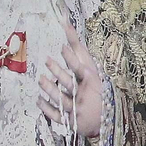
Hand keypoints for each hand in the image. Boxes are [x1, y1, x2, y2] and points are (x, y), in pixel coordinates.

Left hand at [39, 21, 103, 139]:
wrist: (106, 118)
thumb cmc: (95, 87)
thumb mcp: (91, 68)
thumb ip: (78, 49)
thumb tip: (65, 24)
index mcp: (92, 81)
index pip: (81, 68)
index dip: (72, 58)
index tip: (63, 46)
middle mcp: (84, 94)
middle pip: (69, 83)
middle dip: (58, 71)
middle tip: (47, 60)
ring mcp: (77, 108)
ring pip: (61, 98)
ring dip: (49, 88)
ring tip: (41, 79)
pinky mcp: (71, 121)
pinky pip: (56, 115)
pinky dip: (46, 108)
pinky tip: (39, 99)